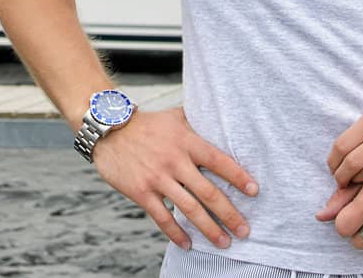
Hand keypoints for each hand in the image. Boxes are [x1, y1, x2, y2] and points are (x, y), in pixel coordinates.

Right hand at [92, 106, 257, 250]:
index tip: (254, 191)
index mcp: (186, 141)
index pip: (218, 161)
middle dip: (229, 214)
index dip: (237, 176)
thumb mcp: (174, 117)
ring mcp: (157, 178)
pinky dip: (176, 233)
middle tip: (245, 230)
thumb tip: (221, 117)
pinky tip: (188, 244)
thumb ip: (196, 120)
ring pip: (189, 209)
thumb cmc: (146, 123)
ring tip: (224, 242)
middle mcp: (174, 161)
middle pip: (208, 192)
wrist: (108, 130)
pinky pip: (162, 217)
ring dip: (209, 229)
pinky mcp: (141, 192)